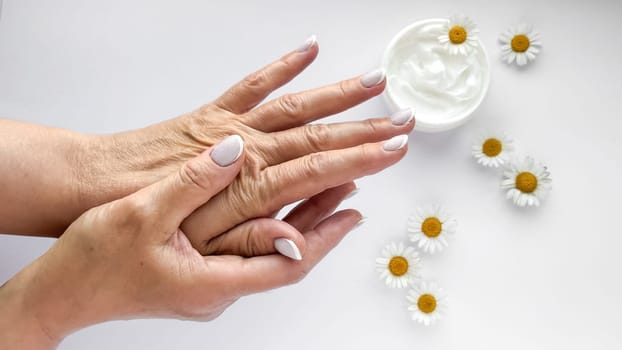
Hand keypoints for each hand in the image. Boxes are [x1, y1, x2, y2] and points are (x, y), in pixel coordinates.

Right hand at [0, 136, 362, 348]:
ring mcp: (212, 281)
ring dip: (303, 218)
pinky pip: (249, 247)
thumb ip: (194, 185)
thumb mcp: (142, 216)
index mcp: (212, 282)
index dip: (323, 236)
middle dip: (326, 220)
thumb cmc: (93, 263)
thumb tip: (237, 152)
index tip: (352, 210)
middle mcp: (220, 287)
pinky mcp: (200, 270)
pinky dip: (272, 221)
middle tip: (356, 186)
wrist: (61, 293)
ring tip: (335, 187)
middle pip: (289, 256)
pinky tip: (284, 203)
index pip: (287, 263)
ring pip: (272, 250)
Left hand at [79, 36, 412, 252]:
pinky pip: (255, 82)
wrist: (95, 182)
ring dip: (339, 94)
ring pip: (297, 104)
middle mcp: (246, 145)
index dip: (361, 160)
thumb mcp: (196, 241)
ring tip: (376, 83)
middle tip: (403, 121)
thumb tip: (295, 238)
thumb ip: (248, 238)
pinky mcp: (216, 112)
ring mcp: (232, 124)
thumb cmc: (142, 210)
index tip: (394, 152)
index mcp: (246, 178)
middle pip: (318, 134)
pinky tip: (309, 51)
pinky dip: (283, 65)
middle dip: (366, 128)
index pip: (316, 167)